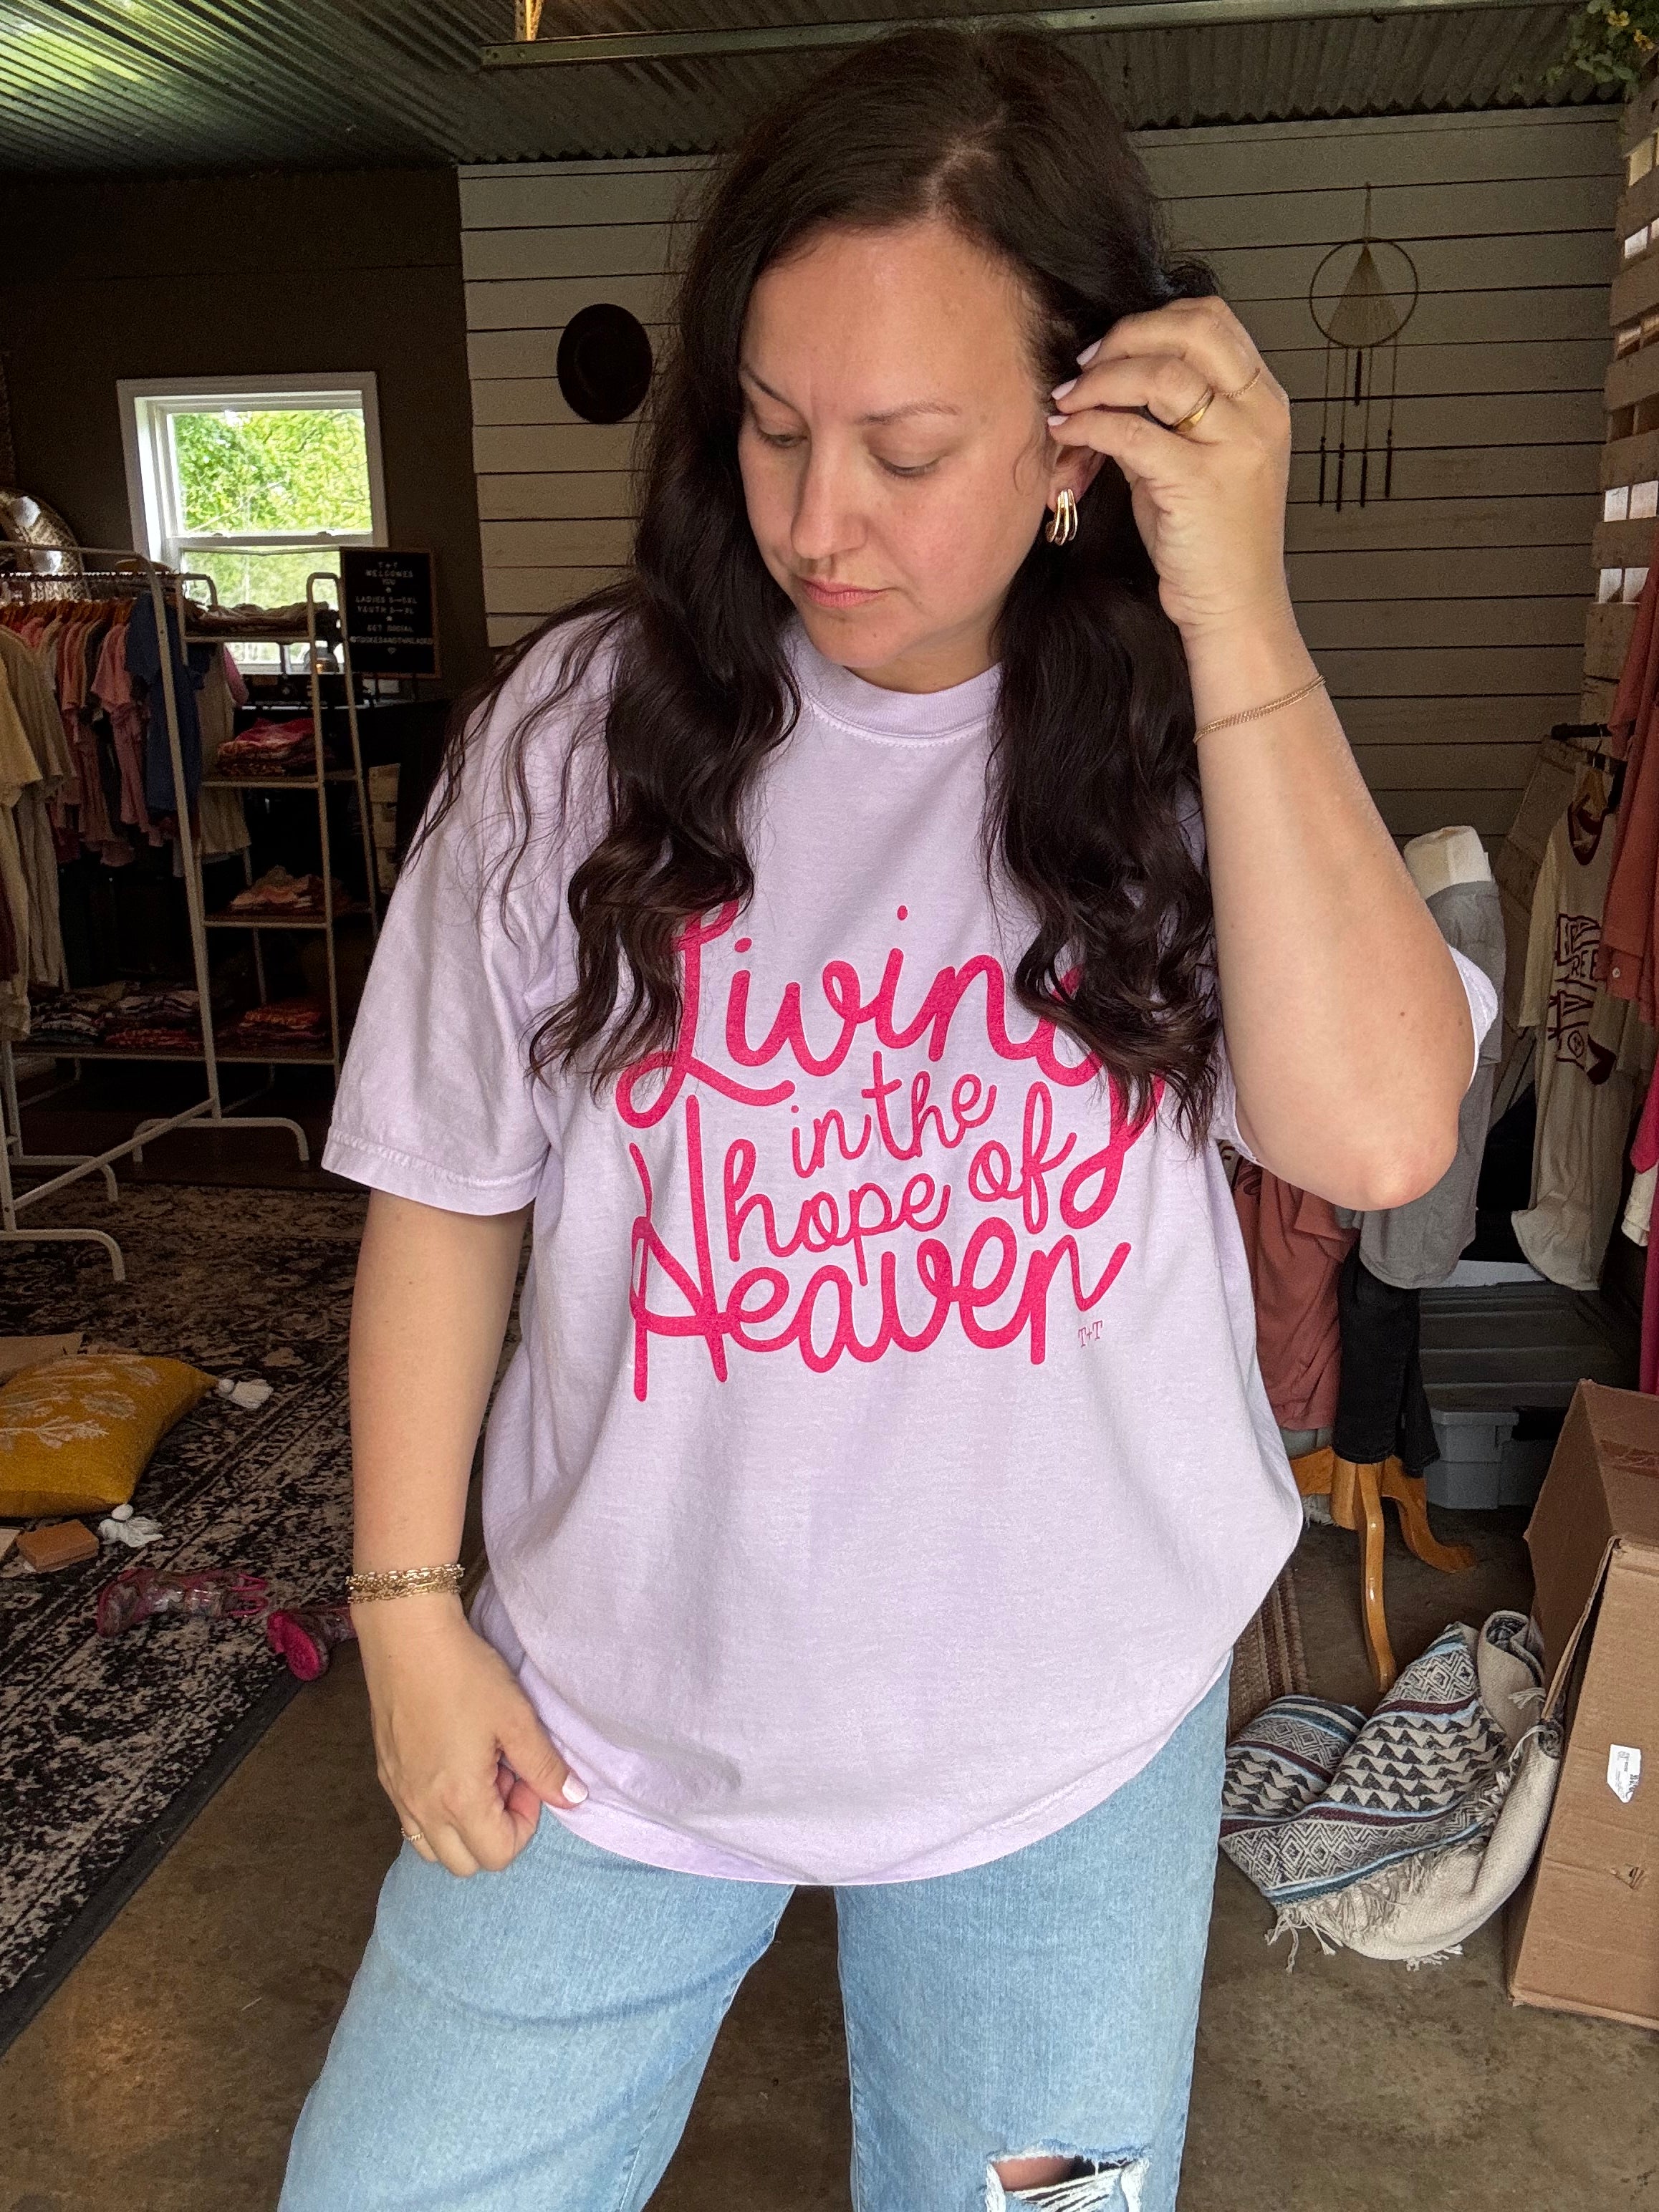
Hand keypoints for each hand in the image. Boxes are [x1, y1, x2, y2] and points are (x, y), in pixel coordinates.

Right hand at [354, 1594, 585, 1877]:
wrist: (407, 1638)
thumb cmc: (465, 1674)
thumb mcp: (516, 1718)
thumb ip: (545, 1766)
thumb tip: (574, 1799)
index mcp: (458, 1800)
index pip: (499, 1854)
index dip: (524, 1821)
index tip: (525, 1776)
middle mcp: (422, 1809)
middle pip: (466, 1863)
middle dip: (494, 1832)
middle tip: (504, 1777)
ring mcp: (399, 1795)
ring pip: (434, 1849)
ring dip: (463, 1827)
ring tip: (477, 1773)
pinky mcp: (385, 1776)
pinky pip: (412, 1822)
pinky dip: (437, 1812)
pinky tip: (451, 1764)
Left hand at [1046, 296, 1294, 645]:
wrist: (1234, 607)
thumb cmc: (1210, 544)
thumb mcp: (1198, 464)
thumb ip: (1170, 418)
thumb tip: (1112, 381)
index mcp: (1265, 402)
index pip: (1215, 321)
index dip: (1155, 320)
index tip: (1111, 346)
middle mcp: (1259, 416)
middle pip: (1192, 330)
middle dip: (1127, 337)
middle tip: (1085, 363)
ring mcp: (1235, 447)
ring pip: (1159, 375)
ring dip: (1100, 380)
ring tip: (1068, 398)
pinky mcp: (1199, 482)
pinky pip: (1131, 432)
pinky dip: (1089, 425)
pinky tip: (1066, 432)